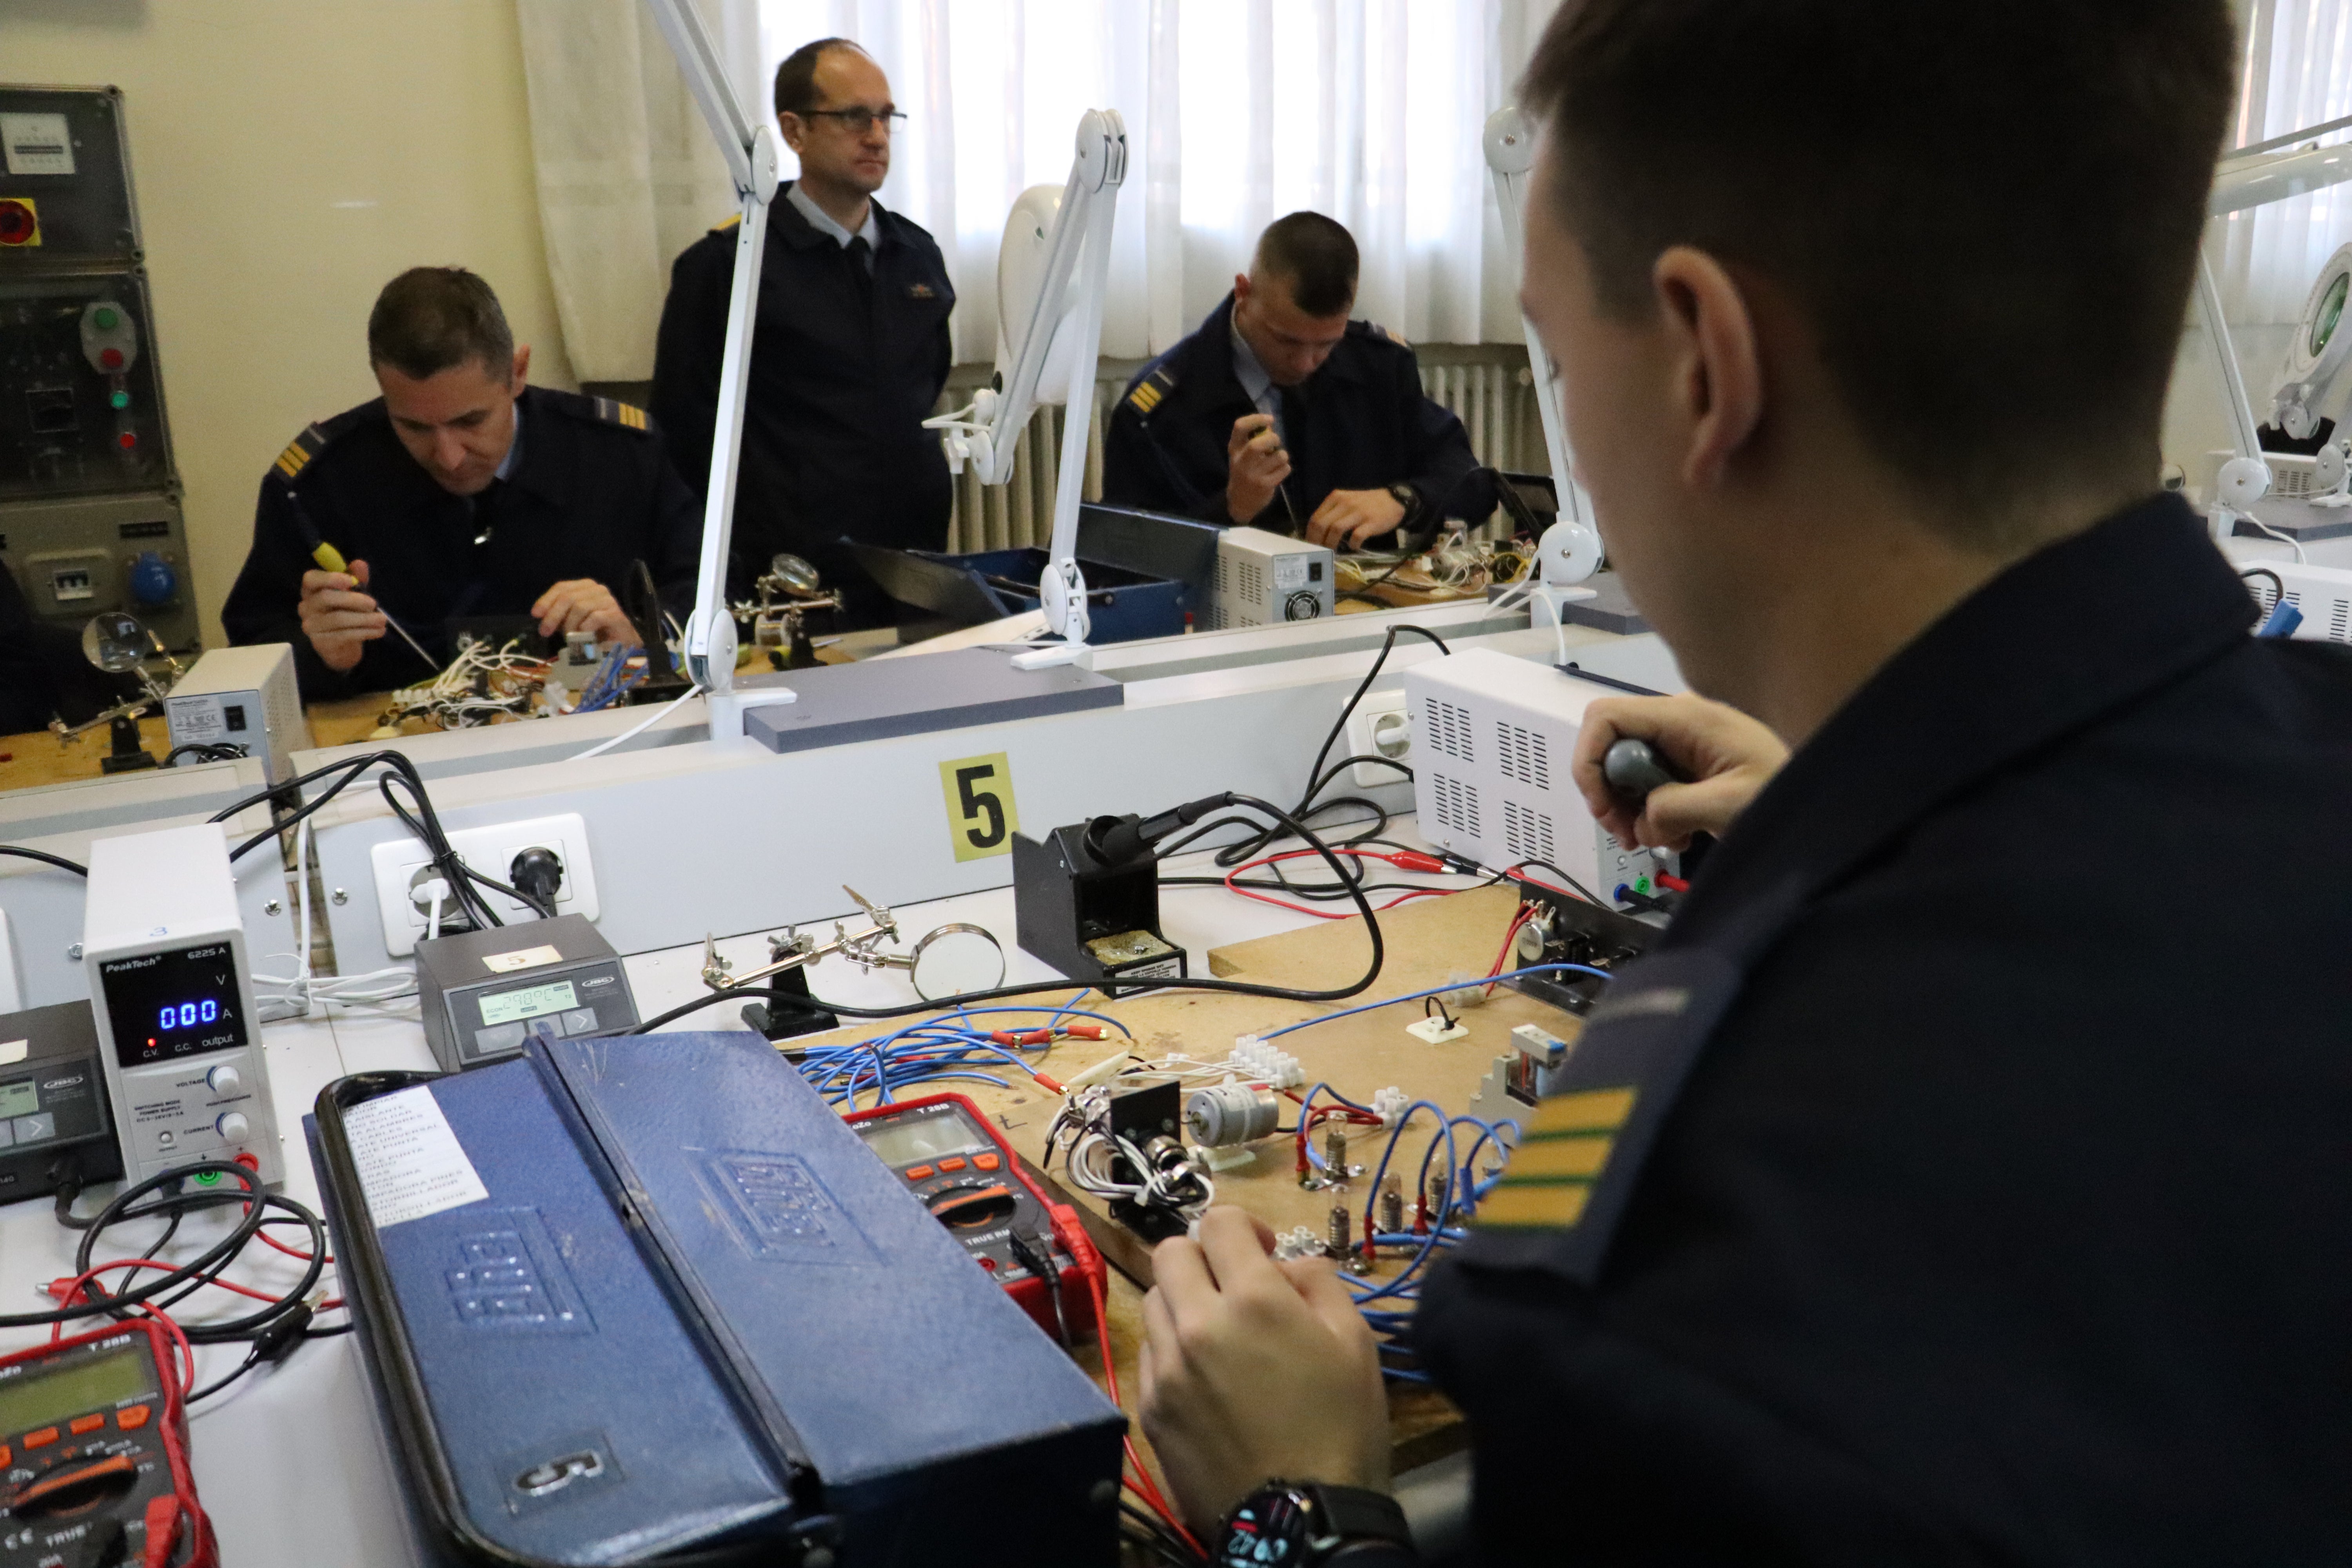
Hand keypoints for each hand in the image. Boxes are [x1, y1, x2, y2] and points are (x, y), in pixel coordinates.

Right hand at [298, 560, 384, 673]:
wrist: (342, 646)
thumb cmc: (346, 613)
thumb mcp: (354, 594)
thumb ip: (356, 579)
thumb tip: (359, 563)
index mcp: (311, 590)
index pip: (311, 579)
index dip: (330, 578)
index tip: (351, 581)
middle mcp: (306, 606)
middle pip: (326, 597)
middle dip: (353, 600)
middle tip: (374, 603)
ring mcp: (311, 625)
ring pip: (337, 618)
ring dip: (364, 619)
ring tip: (382, 620)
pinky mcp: (320, 642)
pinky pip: (343, 635)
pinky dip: (365, 632)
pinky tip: (379, 631)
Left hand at [532, 579, 636, 645]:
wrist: (622, 641)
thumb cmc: (595, 630)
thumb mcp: (572, 620)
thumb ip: (559, 615)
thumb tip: (540, 615)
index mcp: (585, 586)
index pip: (562, 587)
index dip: (546, 600)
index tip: (536, 614)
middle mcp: (597, 589)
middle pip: (568, 597)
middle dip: (553, 615)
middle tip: (545, 632)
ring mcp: (608, 600)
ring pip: (580, 607)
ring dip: (570, 625)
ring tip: (570, 638)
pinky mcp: (616, 614)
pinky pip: (595, 618)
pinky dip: (585, 628)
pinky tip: (584, 637)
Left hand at [1139, 1207, 1390, 1536]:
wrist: (1302, 1520)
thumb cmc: (1341, 1428)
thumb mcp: (1355, 1343)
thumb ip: (1319, 1284)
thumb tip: (1289, 1264)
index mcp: (1253, 1299)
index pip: (1219, 1221)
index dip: (1244, 1227)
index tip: (1264, 1254)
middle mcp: (1197, 1324)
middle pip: (1170, 1253)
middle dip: (1203, 1257)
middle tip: (1235, 1287)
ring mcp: (1166, 1369)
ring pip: (1155, 1302)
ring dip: (1185, 1303)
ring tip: (1220, 1337)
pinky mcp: (1151, 1409)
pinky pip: (1151, 1356)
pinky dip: (1174, 1352)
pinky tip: (1206, 1381)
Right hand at [1226, 414, 1291, 523]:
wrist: (1240, 502)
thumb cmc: (1244, 471)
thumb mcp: (1242, 454)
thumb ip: (1253, 438)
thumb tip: (1270, 423)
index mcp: (1234, 449)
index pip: (1240, 427)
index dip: (1256, 419)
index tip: (1270, 419)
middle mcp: (1241, 462)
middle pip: (1257, 445)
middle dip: (1273, 439)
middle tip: (1276, 442)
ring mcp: (1253, 475)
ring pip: (1278, 456)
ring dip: (1282, 455)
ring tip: (1277, 460)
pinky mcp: (1265, 485)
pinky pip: (1284, 469)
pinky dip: (1285, 467)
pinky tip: (1277, 472)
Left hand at [1305, 487, 1406, 550]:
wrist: (1394, 500)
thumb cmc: (1367, 503)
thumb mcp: (1347, 501)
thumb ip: (1332, 513)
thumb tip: (1317, 533)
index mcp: (1336, 497)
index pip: (1315, 518)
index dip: (1310, 535)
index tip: (1310, 546)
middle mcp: (1345, 503)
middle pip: (1322, 524)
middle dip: (1317, 542)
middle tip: (1318, 552)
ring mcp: (1358, 512)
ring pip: (1335, 530)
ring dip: (1331, 545)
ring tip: (1333, 552)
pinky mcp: (1371, 522)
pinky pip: (1356, 536)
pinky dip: (1352, 545)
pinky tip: (1353, 547)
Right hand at [1570, 693, 1789, 851]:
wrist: (1818, 801)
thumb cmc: (1782, 792)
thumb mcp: (1728, 804)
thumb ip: (1675, 808)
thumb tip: (1642, 821)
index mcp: (1684, 717)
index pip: (1606, 718)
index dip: (1588, 759)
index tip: (1602, 807)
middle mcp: (1676, 720)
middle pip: (1609, 746)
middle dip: (1608, 794)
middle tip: (1627, 836)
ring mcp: (1679, 741)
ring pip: (1623, 769)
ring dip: (1628, 810)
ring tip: (1655, 841)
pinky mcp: (1685, 763)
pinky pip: (1646, 783)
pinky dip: (1649, 813)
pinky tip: (1675, 835)